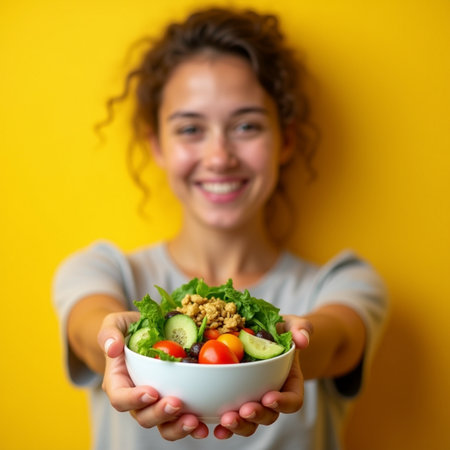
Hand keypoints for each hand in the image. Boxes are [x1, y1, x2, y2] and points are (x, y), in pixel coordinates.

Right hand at [97, 311, 208, 440]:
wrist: (144, 332)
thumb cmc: (126, 329)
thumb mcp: (114, 323)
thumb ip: (109, 333)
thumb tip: (112, 348)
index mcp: (118, 382)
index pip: (120, 398)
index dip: (134, 400)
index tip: (152, 392)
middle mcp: (136, 398)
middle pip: (143, 416)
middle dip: (160, 414)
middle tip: (177, 403)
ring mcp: (156, 402)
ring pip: (164, 425)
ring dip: (178, 427)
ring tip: (195, 421)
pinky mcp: (174, 401)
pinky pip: (181, 418)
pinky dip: (195, 424)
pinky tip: (207, 424)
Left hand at [213, 316, 311, 438]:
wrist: (260, 333)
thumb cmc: (278, 330)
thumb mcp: (291, 324)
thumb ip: (300, 328)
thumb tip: (303, 340)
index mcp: (289, 383)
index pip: (292, 400)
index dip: (283, 403)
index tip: (269, 397)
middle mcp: (271, 396)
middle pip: (269, 415)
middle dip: (257, 415)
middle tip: (244, 410)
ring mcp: (253, 400)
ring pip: (249, 421)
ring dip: (239, 424)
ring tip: (226, 420)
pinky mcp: (235, 399)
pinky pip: (230, 416)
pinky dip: (222, 425)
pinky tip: (213, 427)